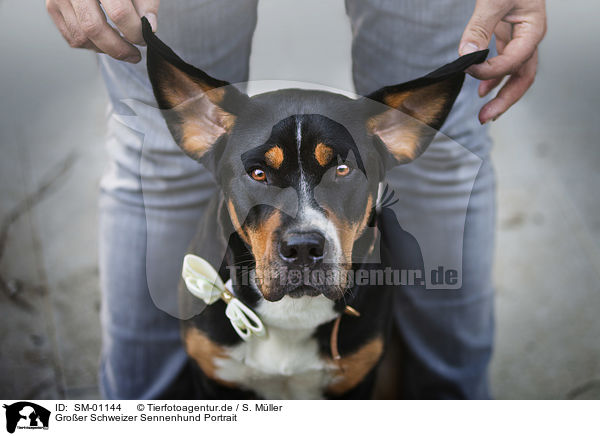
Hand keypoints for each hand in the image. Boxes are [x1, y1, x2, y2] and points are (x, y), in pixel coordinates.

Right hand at [46, 0, 159, 62]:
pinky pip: (72, 38)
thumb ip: (146, 3)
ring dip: (105, 49)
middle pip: (94, 28)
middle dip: (118, 48)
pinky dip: (91, 46)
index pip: (119, 12)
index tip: (145, 39)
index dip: (134, 31)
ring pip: (81, 37)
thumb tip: (149, 27)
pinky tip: (105, 42)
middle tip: (135, 55)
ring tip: (122, 47)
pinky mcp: (52, 6)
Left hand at [459, 0, 545, 123]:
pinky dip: (493, 78)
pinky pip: (505, 64)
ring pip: (515, 74)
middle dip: (505, 100)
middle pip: (523, 77)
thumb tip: (467, 56)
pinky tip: (481, 91)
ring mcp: (520, 39)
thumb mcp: (493, 0)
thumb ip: (479, 29)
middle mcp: (529, 38)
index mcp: (532, 30)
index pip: (513, 60)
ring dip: (499, 94)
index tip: (469, 71)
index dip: (491, 70)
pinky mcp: (508, 37)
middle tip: (486, 117)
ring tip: (484, 112)